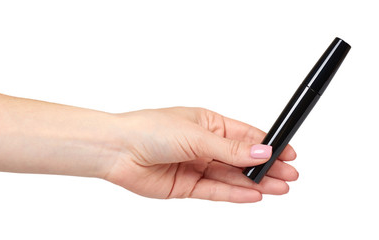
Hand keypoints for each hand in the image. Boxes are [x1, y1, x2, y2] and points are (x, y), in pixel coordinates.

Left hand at [103, 107, 297, 202]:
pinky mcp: (187, 186)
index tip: (288, 152)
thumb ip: (230, 149)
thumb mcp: (197, 135)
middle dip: (266, 166)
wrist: (118, 150)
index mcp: (207, 123)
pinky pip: (216, 191)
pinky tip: (254, 194)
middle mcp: (203, 145)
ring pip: (232, 176)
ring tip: (280, 187)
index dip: (267, 144)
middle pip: (242, 158)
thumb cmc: (150, 130)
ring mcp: (196, 166)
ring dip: (255, 182)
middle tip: (289, 175)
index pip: (245, 135)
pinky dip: (235, 194)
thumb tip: (262, 151)